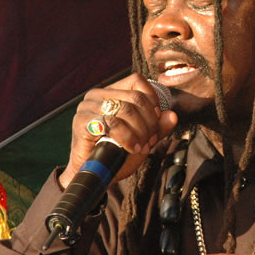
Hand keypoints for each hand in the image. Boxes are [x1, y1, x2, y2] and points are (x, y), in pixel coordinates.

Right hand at [59, 73, 177, 187]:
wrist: (94, 173)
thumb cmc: (116, 152)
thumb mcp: (143, 137)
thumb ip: (158, 126)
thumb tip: (173, 115)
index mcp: (111, 92)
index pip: (137, 81)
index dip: (152, 99)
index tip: (157, 120)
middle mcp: (98, 94)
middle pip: (135, 97)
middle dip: (150, 121)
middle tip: (151, 140)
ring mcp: (88, 106)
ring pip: (126, 109)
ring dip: (140, 131)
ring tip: (142, 146)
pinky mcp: (82, 120)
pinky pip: (113, 123)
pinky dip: (127, 137)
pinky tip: (131, 148)